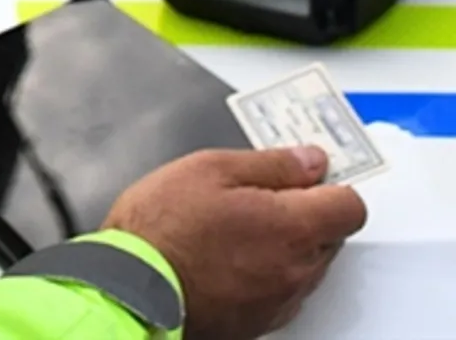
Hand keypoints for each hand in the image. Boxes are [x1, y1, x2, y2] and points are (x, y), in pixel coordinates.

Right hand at [103, 146, 367, 339]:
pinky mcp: (261, 323)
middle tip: (259, 193)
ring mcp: (281, 302)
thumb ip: (271, 163)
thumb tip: (312, 160)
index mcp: (292, 227)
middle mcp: (298, 271)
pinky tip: (229, 256)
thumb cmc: (165, 223)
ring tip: (237, 224)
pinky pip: (283, 289)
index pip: (351, 207)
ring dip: (287, 242)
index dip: (330, 184)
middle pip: (330, 236)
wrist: (132, 286)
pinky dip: (268, 270)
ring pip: (307, 264)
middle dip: (305, 211)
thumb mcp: (211, 168)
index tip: (305, 172)